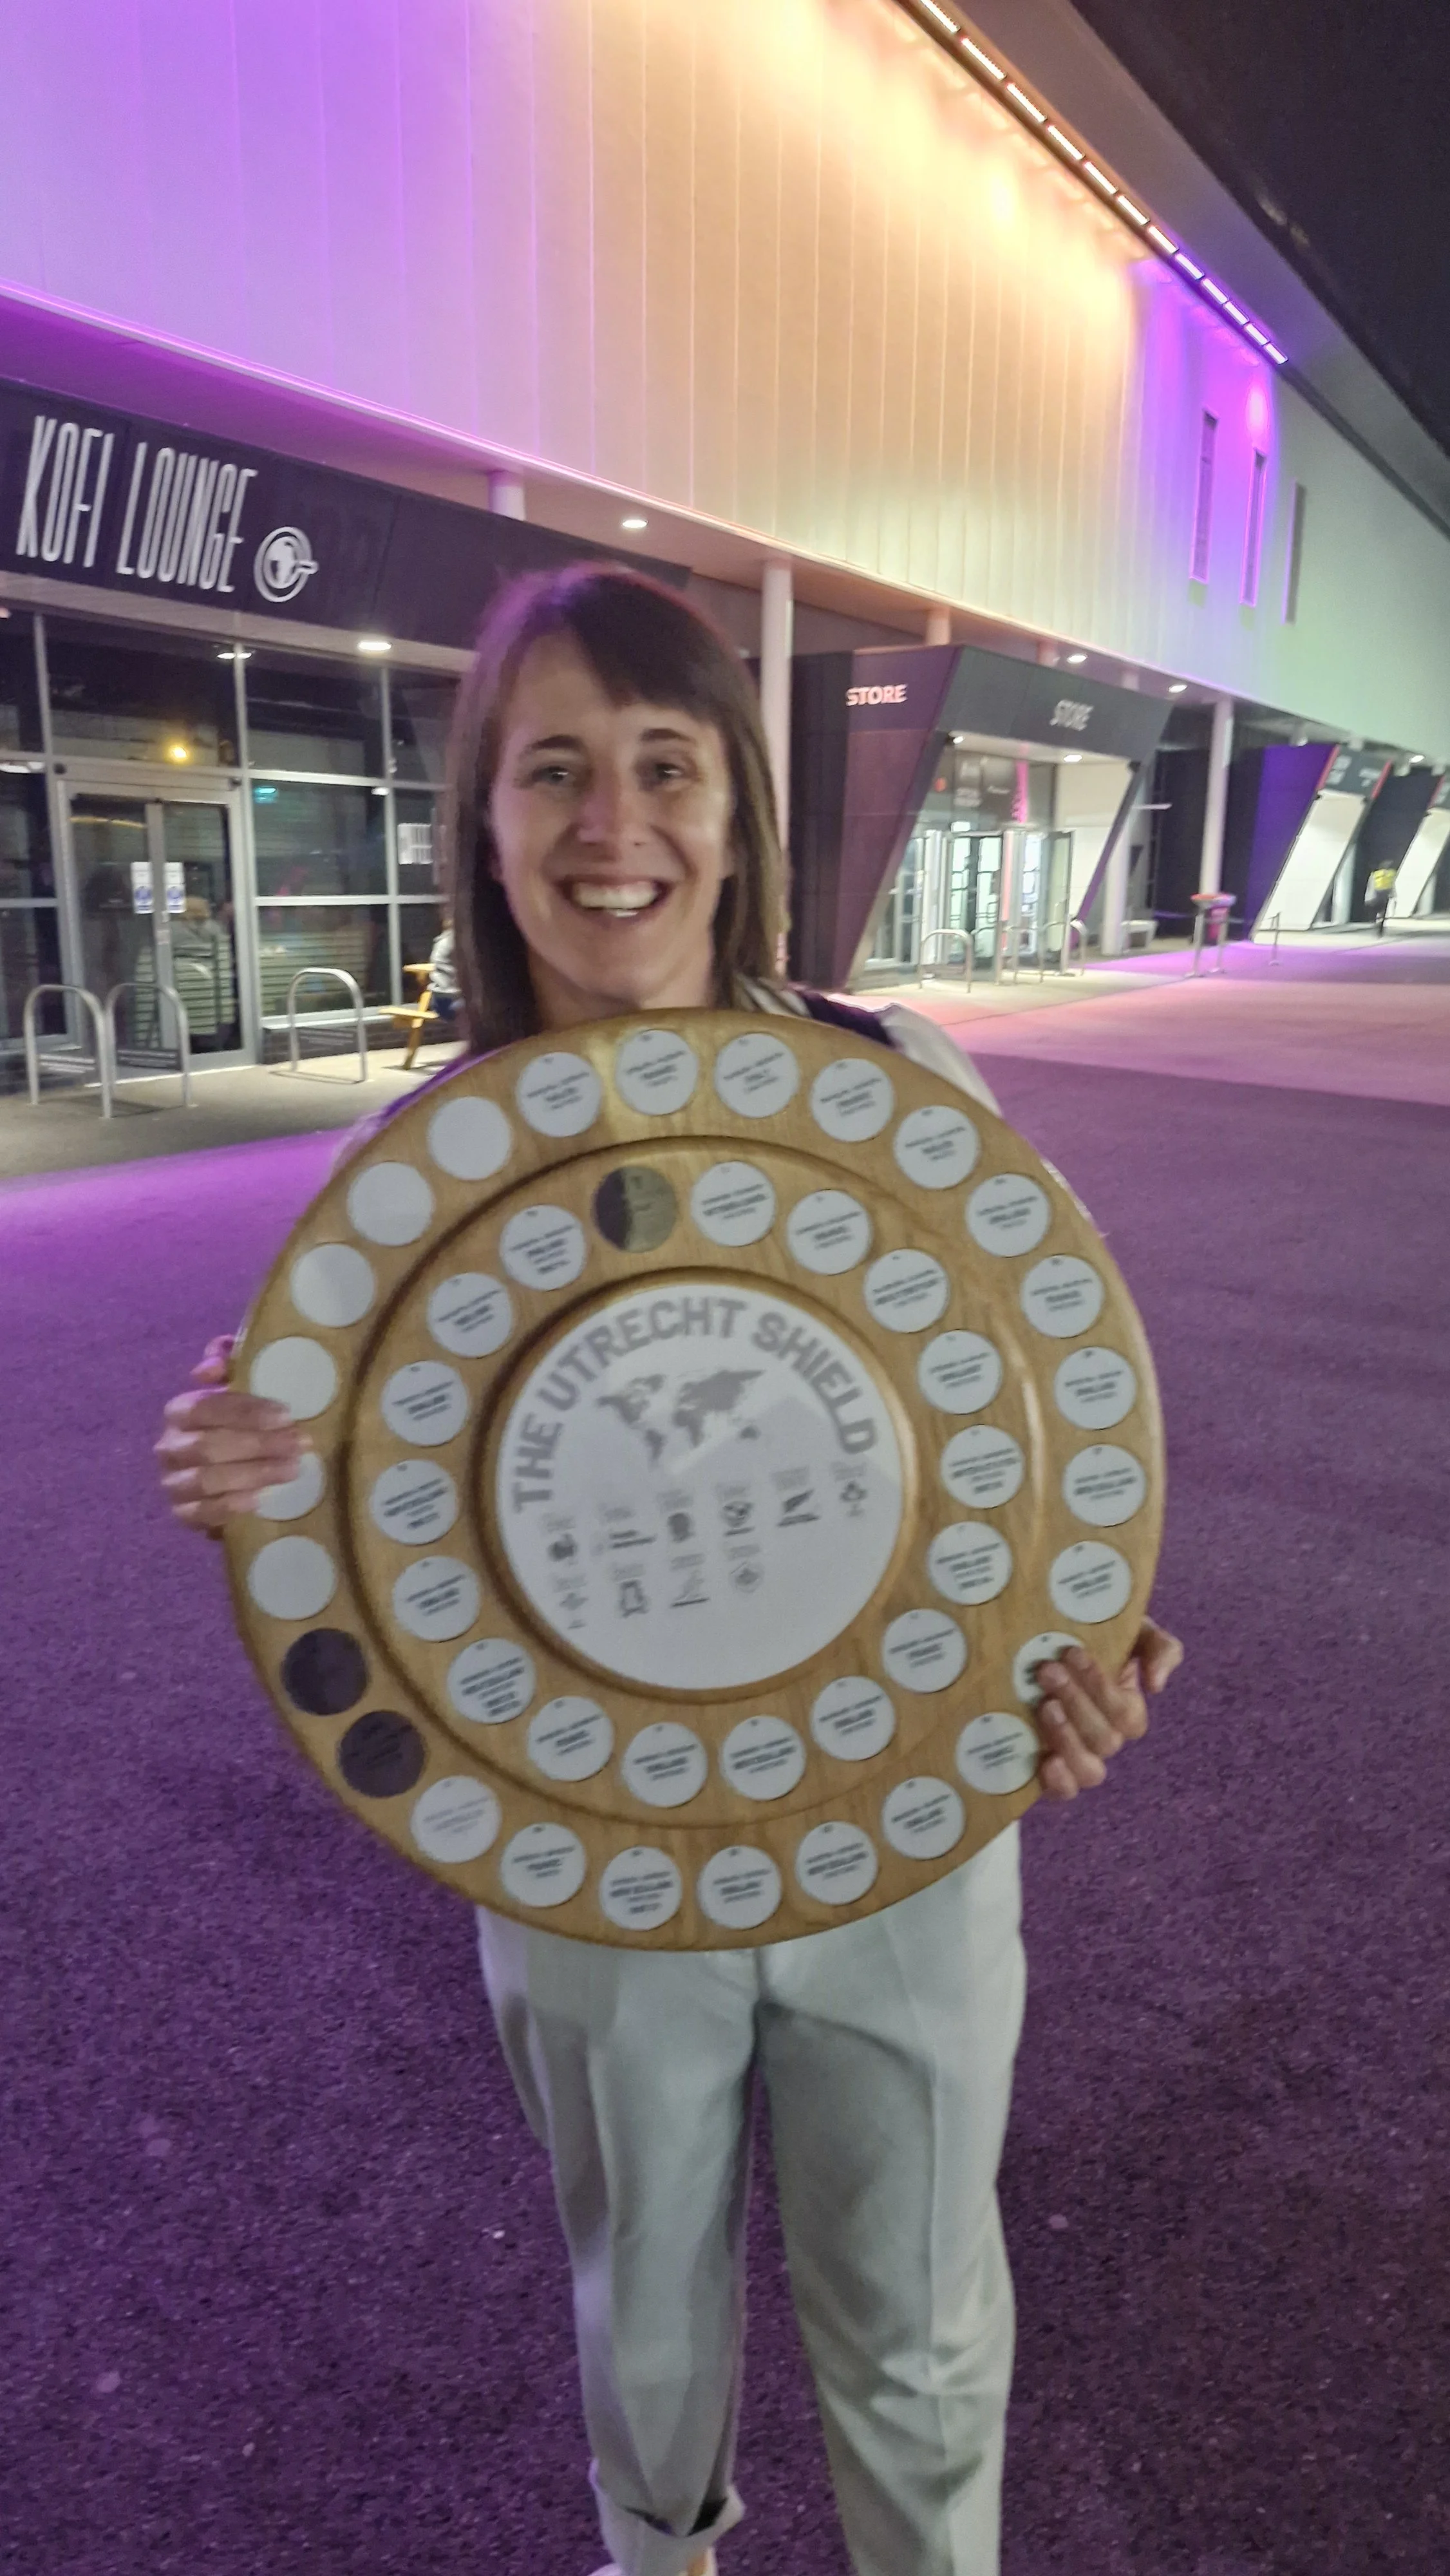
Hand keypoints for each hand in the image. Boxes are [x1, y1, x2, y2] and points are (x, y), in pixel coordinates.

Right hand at [154, 1335, 310, 1531]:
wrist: (236, 1469)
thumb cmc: (242, 1420)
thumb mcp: (240, 1382)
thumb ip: (228, 1359)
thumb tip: (208, 1369)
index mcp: (180, 1411)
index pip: (203, 1408)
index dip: (243, 1411)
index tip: (286, 1415)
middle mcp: (169, 1447)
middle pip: (207, 1447)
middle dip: (258, 1445)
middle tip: (299, 1444)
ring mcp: (173, 1483)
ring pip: (205, 1480)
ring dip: (252, 1474)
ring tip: (291, 1470)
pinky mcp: (182, 1514)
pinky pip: (200, 1514)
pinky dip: (229, 1507)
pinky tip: (259, 1499)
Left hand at [1034, 1619, 1182, 1801]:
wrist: (1047, 1640)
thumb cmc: (1095, 1640)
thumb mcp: (1133, 1633)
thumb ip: (1159, 1649)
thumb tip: (1156, 1685)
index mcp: (1127, 1708)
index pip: (1126, 1713)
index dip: (1101, 1687)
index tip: (1071, 1652)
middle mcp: (1106, 1737)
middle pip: (1105, 1739)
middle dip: (1076, 1702)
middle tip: (1048, 1671)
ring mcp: (1078, 1756)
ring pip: (1090, 1770)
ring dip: (1068, 1739)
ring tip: (1045, 1707)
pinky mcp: (1050, 1770)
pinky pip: (1065, 1792)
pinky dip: (1059, 1783)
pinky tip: (1046, 1762)